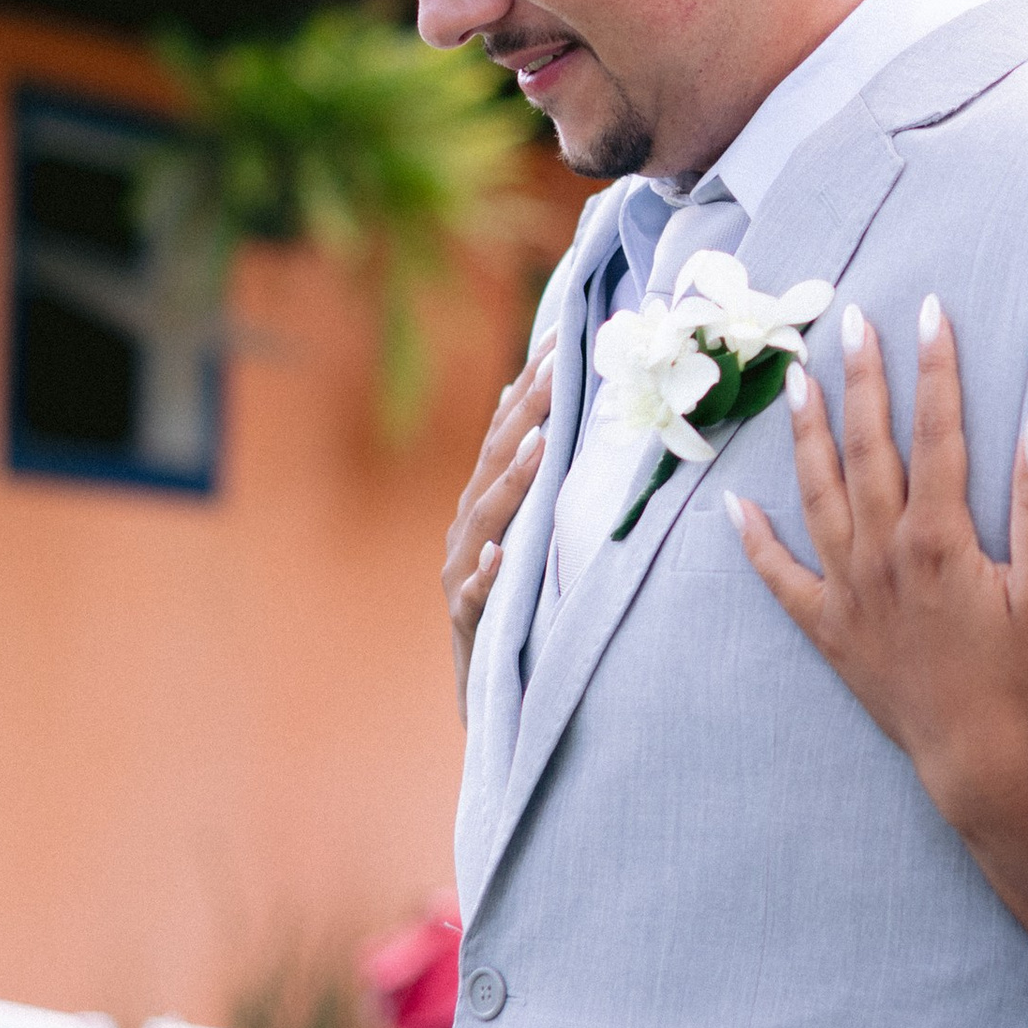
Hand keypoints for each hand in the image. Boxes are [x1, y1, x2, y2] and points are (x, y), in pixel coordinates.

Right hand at [443, 340, 554, 705]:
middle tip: (559, 368)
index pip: (509, 430)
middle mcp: (468, 527)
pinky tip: (497, 557)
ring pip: (483, 521)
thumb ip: (545, 483)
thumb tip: (567, 411)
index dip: (531, 383)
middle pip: (495, 460)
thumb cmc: (525, 604)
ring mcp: (461, 574)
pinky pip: (474, 597)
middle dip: (527, 412)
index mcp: (488, 501)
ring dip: (510, 483)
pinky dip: (484, 576)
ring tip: (539, 447)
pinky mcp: (467, 622)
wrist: (493, 691)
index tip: (560, 335)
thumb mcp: (538, 537)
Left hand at [730, 301, 1027, 963]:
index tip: (929, 311)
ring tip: (794, 381)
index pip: (937, 430)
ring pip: (817, 496)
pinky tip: (733, 508)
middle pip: (867, 447)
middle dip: (861, 378)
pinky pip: (782, 580)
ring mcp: (850, 594)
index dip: (935, 366)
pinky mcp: (831, 632)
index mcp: (940, 539)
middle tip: (850, 320)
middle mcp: (884, 556)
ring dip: (806, 435)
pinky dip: (756, 543)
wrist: (984, 764)